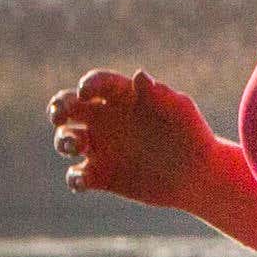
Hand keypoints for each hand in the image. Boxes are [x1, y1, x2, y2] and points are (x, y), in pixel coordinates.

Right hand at [52, 67, 232, 212]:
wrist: (198, 174)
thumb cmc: (193, 134)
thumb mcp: (181, 111)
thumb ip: (160, 94)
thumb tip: (139, 75)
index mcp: (123, 98)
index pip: (98, 84)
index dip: (87, 85)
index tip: (85, 92)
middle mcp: (106, 119)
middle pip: (69, 107)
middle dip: (58, 108)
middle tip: (59, 115)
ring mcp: (100, 148)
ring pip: (67, 139)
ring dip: (63, 141)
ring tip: (75, 145)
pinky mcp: (101, 176)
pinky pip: (77, 176)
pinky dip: (74, 179)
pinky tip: (83, 180)